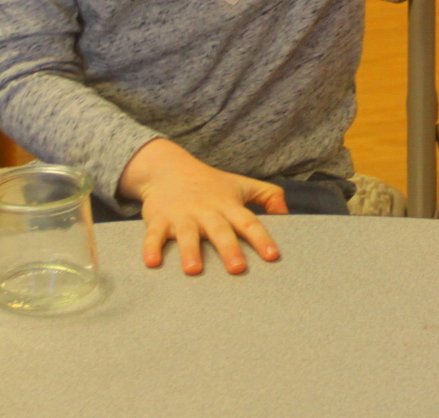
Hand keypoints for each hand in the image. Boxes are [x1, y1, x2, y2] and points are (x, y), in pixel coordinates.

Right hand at [118, 139, 288, 274]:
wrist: (169, 168)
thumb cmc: (211, 183)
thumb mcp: (242, 185)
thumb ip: (267, 195)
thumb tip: (287, 212)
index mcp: (228, 206)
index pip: (249, 222)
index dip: (262, 238)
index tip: (273, 256)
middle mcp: (207, 211)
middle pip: (220, 231)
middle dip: (229, 249)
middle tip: (238, 268)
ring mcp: (182, 215)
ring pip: (187, 234)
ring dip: (190, 251)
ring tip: (194, 270)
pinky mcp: (158, 219)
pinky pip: (154, 235)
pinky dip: (151, 248)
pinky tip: (152, 263)